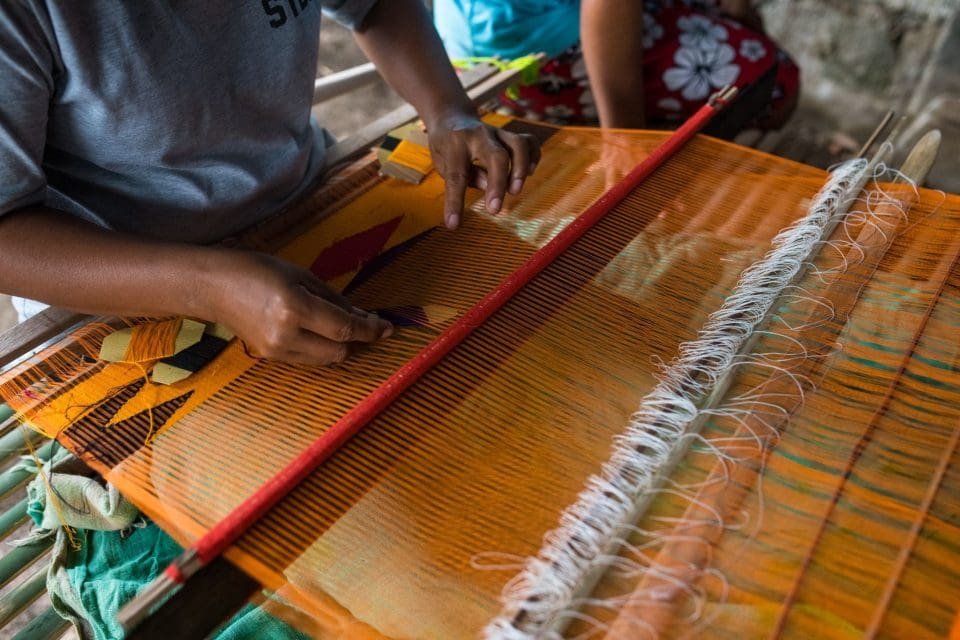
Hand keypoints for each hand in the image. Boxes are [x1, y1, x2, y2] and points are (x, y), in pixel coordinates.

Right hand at [202, 250, 392, 365]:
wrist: (214, 287)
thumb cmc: (258, 271)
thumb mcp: (301, 275)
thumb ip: (334, 299)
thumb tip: (363, 317)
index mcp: (294, 307)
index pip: (343, 328)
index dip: (370, 330)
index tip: (387, 328)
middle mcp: (286, 334)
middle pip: (338, 350)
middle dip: (357, 339)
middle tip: (367, 325)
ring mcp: (276, 350)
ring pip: (325, 359)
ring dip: (340, 346)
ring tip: (341, 327)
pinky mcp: (269, 358)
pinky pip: (307, 359)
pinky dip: (320, 348)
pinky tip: (319, 332)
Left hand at [426, 110, 539, 228]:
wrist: (452, 118)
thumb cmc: (446, 148)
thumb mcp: (444, 163)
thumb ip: (465, 175)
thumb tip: (489, 186)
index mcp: (455, 144)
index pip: (456, 175)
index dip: (456, 202)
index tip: (454, 224)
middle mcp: (479, 135)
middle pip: (496, 156)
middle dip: (498, 184)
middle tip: (494, 210)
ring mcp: (498, 133)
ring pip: (519, 145)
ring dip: (521, 169)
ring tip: (515, 191)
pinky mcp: (510, 135)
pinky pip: (530, 142)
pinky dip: (534, 157)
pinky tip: (529, 173)